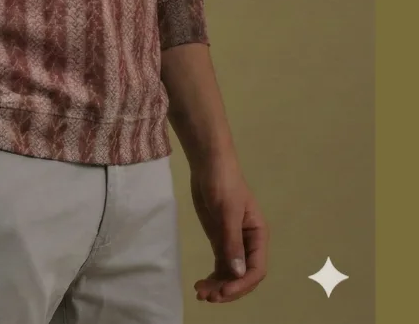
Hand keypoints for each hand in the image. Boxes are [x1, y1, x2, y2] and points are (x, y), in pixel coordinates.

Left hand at [189, 157, 268, 303]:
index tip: (223, 292)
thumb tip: (237, 274)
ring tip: (200, 294)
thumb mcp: (228, 212)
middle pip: (243, 276)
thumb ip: (231, 242)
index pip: (256, 269)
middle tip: (208, 296)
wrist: (208, 164)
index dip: (242, 284)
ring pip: (230, 273)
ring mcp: (233, 242)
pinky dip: (213, 276)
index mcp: (258, 235)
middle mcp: (248, 242)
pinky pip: (220, 265)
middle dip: (228, 288)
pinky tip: (201, 284)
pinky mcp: (220, 239)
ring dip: (218, 286)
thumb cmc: (223, 183)